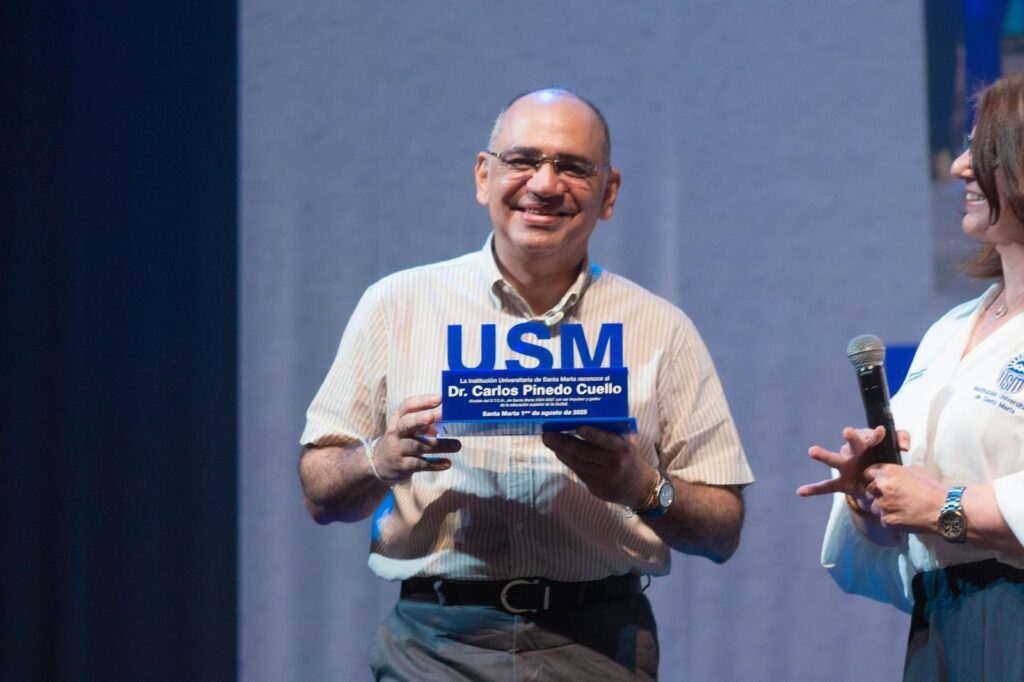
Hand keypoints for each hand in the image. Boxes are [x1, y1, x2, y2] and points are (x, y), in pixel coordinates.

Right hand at [370, 394, 460, 482]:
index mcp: (399, 418)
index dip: (423, 401)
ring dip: (439, 445)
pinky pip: (419, 464)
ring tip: (457, 445)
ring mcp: (398, 449)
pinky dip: (434, 464)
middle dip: (420, 419)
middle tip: (434, 416)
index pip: (408, 406)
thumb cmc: (402, 439)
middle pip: (407, 423)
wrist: (380, 463)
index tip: (440, 398)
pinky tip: (447, 463)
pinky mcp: (402, 465)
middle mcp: (396, 432)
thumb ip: (427, 420)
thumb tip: (452, 414)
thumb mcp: (410, 427)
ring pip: (418, 445)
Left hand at [541, 426, 656, 507]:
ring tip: (549, 440)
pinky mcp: (596, 488)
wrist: (640, 488)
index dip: (592, 434)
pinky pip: (578, 472)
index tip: (578, 427)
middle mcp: (614, 463)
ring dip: (561, 451)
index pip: (606, 440)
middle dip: (563, 442)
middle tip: (547, 434)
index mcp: (623, 448)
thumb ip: (612, 430)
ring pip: (577, 463)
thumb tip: (589, 413)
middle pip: (584, 452)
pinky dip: (567, 461)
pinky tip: (559, 452)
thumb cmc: (630, 457)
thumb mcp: (628, 442)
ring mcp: (604, 477)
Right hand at [797, 426, 910, 500]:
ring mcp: (845, 467)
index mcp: (866, 442)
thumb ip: (901, 439)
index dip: (875, 435)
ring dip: (823, 455)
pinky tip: (801, 491)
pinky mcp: (842, 483)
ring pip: (834, 460)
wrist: (876, 481)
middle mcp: (853, 452)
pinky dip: (814, 489)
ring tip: (812, 451)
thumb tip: (903, 447)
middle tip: (847, 432)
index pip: (869, 436)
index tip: (881, 433)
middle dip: (851, 438)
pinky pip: (826, 486)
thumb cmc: (883, 458)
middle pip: (852, 443)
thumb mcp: (894, 447)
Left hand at [863, 464, 944, 532]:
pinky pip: (883, 520)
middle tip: (891, 498)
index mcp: (887, 472)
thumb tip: (892, 474)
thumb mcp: (916, 470)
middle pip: (869, 491)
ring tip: (899, 510)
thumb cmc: (933, 488)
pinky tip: (903, 518)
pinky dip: (890, 520)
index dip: (874, 478)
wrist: (944, 509)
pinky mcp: (887, 520)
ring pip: (874, 507)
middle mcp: (881, 487)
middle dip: (877, 494)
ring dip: (883, 508)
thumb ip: (898, 472)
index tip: (880, 483)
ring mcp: (882, 504)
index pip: (868, 473)